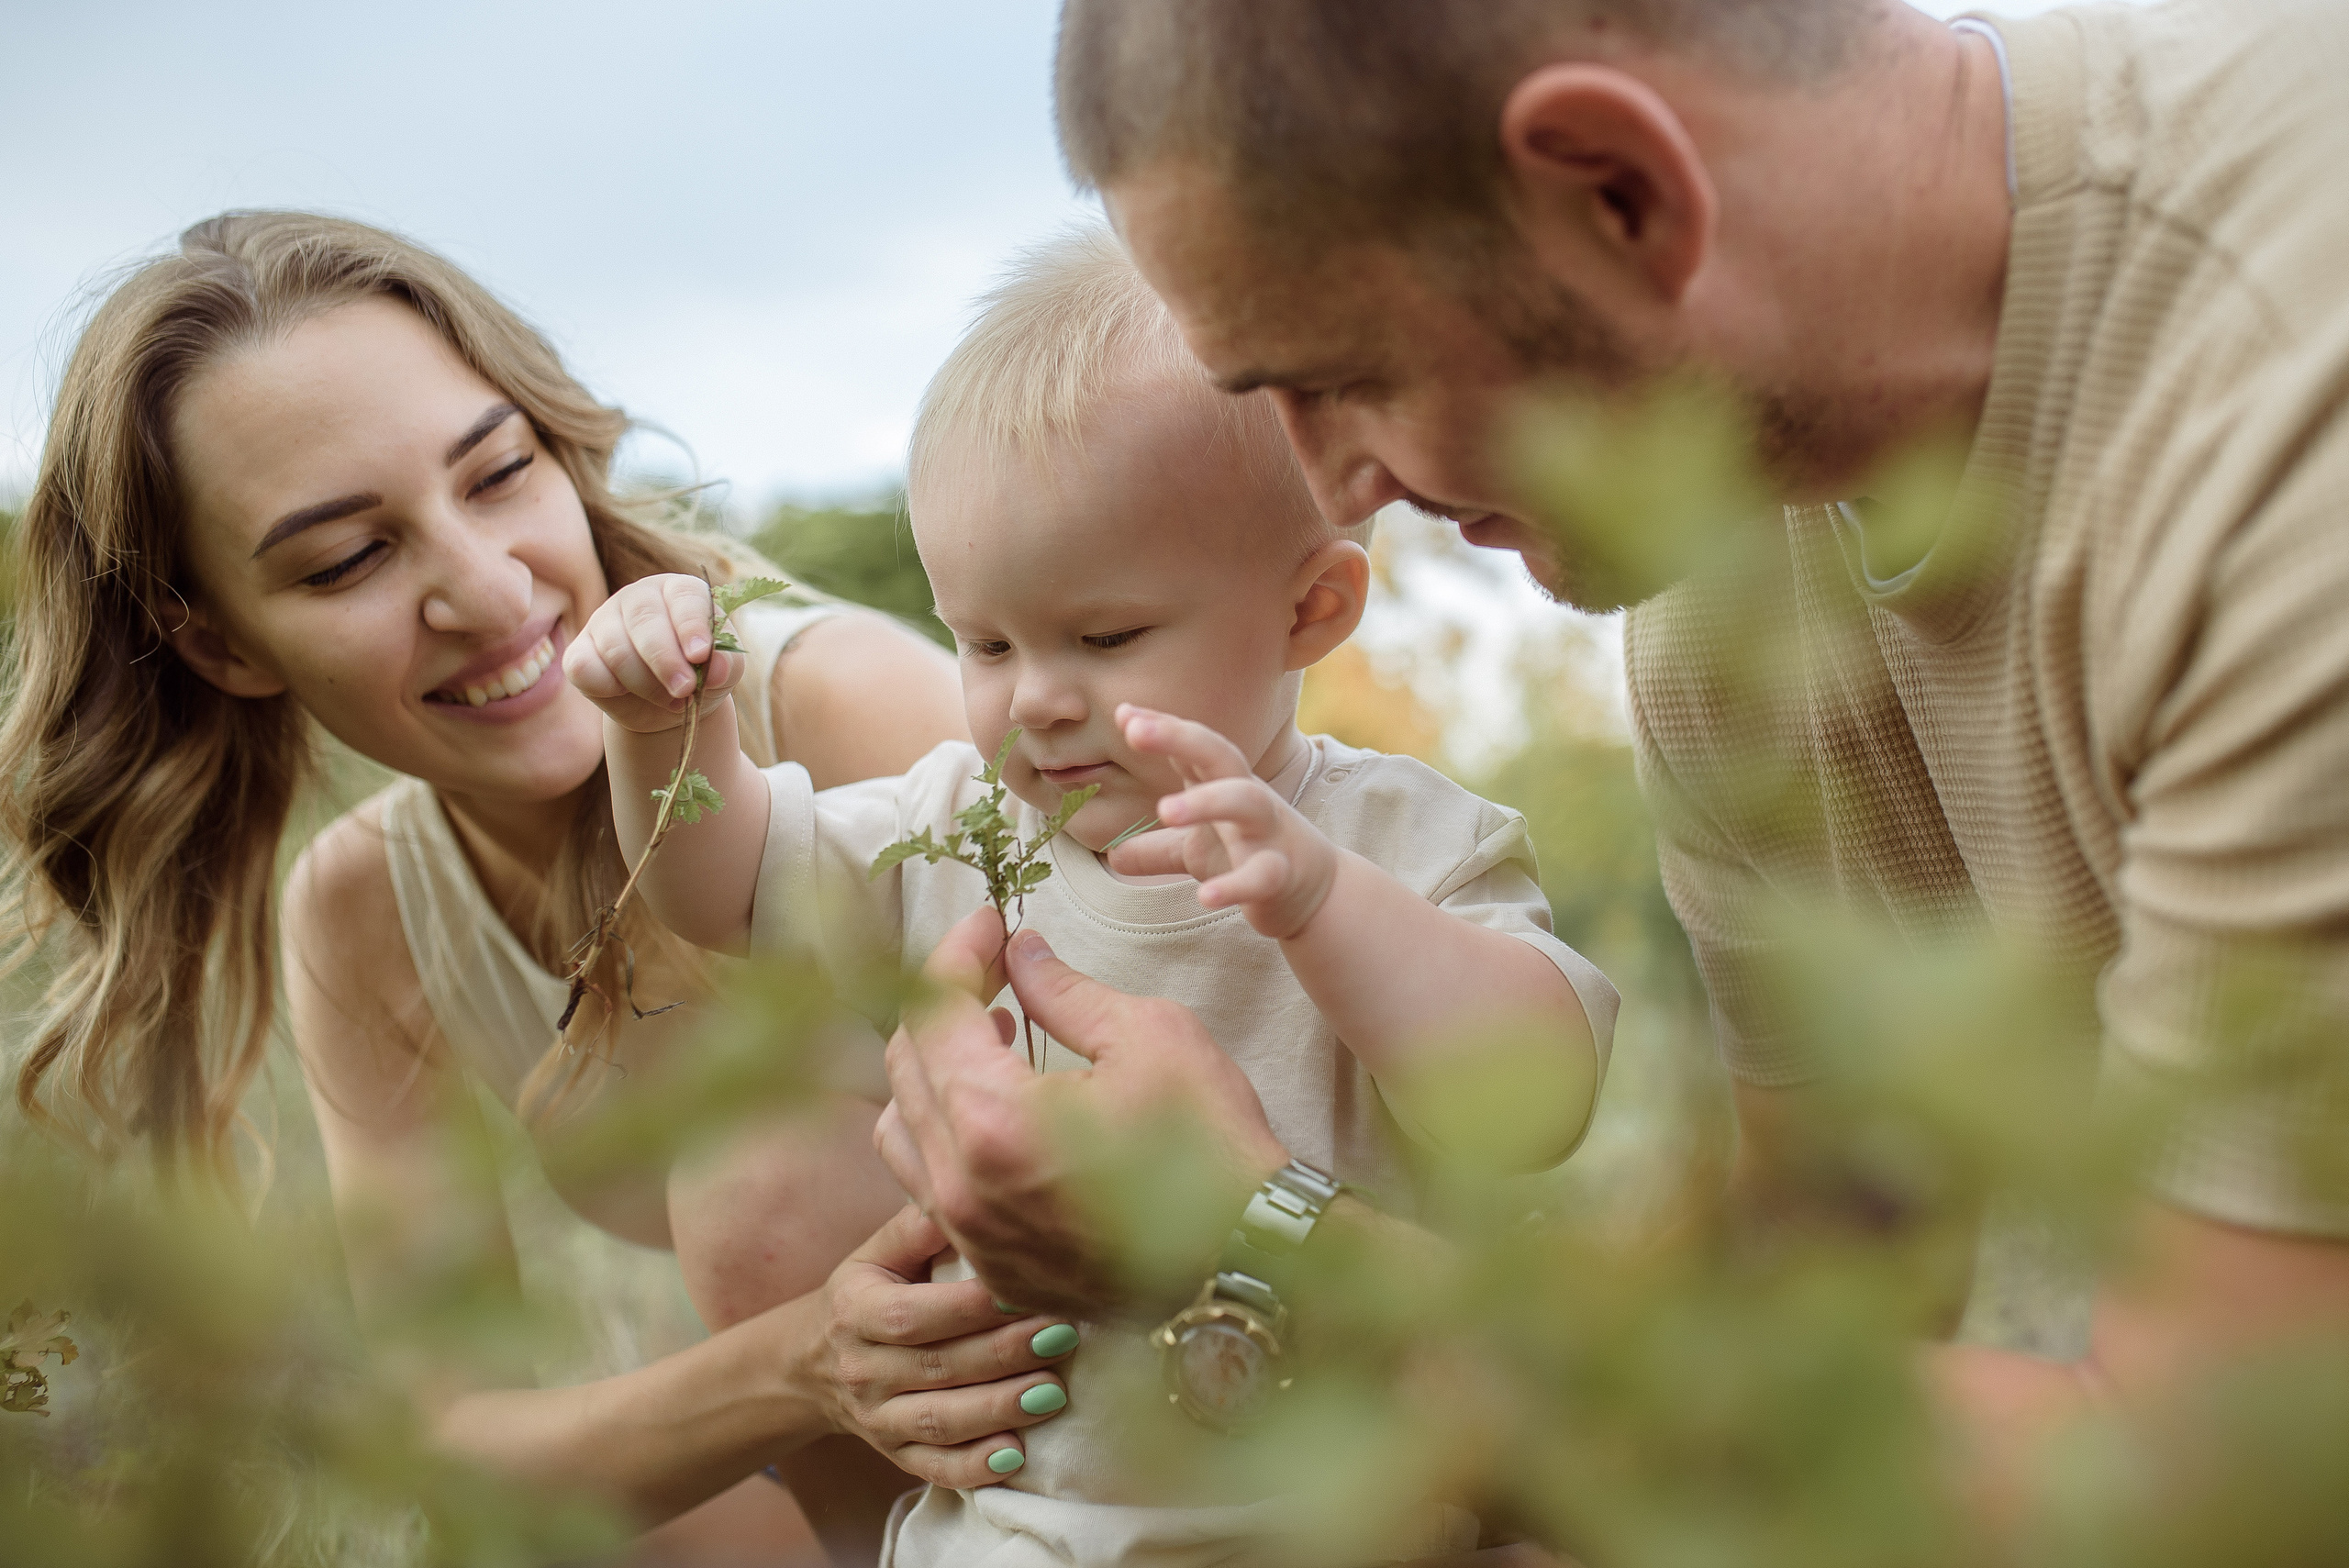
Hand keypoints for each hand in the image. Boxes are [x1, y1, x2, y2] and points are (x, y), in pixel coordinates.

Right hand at [564, 573, 746, 733]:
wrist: (669, 707)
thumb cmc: (701, 678)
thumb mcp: (725, 671)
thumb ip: (727, 663)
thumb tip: (716, 668)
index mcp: (678, 590)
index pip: (684, 596)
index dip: (691, 625)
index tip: (700, 655)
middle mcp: (638, 597)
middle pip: (645, 620)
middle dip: (666, 661)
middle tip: (685, 689)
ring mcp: (603, 621)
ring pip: (616, 649)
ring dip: (646, 683)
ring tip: (669, 699)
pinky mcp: (579, 652)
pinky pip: (585, 668)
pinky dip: (609, 688)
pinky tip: (626, 693)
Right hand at [801, 1203, 1079, 1487]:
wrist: (813, 1364)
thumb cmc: (866, 1293)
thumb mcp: (877, 1253)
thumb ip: (917, 1226)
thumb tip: (965, 1193)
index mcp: (857, 1311)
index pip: (915, 1314)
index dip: (972, 1307)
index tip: (1026, 1291)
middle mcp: (863, 1369)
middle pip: (937, 1366)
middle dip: (1004, 1353)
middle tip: (1062, 1336)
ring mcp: (877, 1418)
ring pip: (940, 1421)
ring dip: (999, 1409)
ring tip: (1053, 1392)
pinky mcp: (894, 1454)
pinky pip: (934, 1467)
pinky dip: (975, 1468)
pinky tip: (1017, 1456)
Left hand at [875, 908, 1290, 1316]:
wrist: (1247, 1262)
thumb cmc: (1213, 1150)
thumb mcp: (1150, 1037)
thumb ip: (1065, 990)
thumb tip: (1021, 955)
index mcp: (993, 1121)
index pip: (935, 1013)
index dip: (958, 955)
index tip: (988, 926)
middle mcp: (962, 1186)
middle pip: (906, 1067)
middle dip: (943, 1005)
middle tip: (995, 972)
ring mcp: (972, 1236)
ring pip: (903, 1133)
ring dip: (933, 1074)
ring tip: (992, 1041)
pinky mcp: (992, 1268)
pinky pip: (933, 1191)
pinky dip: (947, 1138)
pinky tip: (999, 1116)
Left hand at [1108, 704, 1338, 937]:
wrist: (1318, 892)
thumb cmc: (1251, 855)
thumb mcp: (1198, 851)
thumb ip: (1156, 848)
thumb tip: (1113, 855)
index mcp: (1224, 784)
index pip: (1193, 746)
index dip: (1162, 728)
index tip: (1123, 714)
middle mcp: (1248, 797)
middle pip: (1220, 753)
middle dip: (1180, 737)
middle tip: (1135, 732)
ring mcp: (1268, 833)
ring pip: (1245, 801)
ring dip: (1206, 801)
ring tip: (1165, 810)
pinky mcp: (1282, 874)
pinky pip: (1261, 875)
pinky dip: (1235, 884)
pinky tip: (1205, 896)